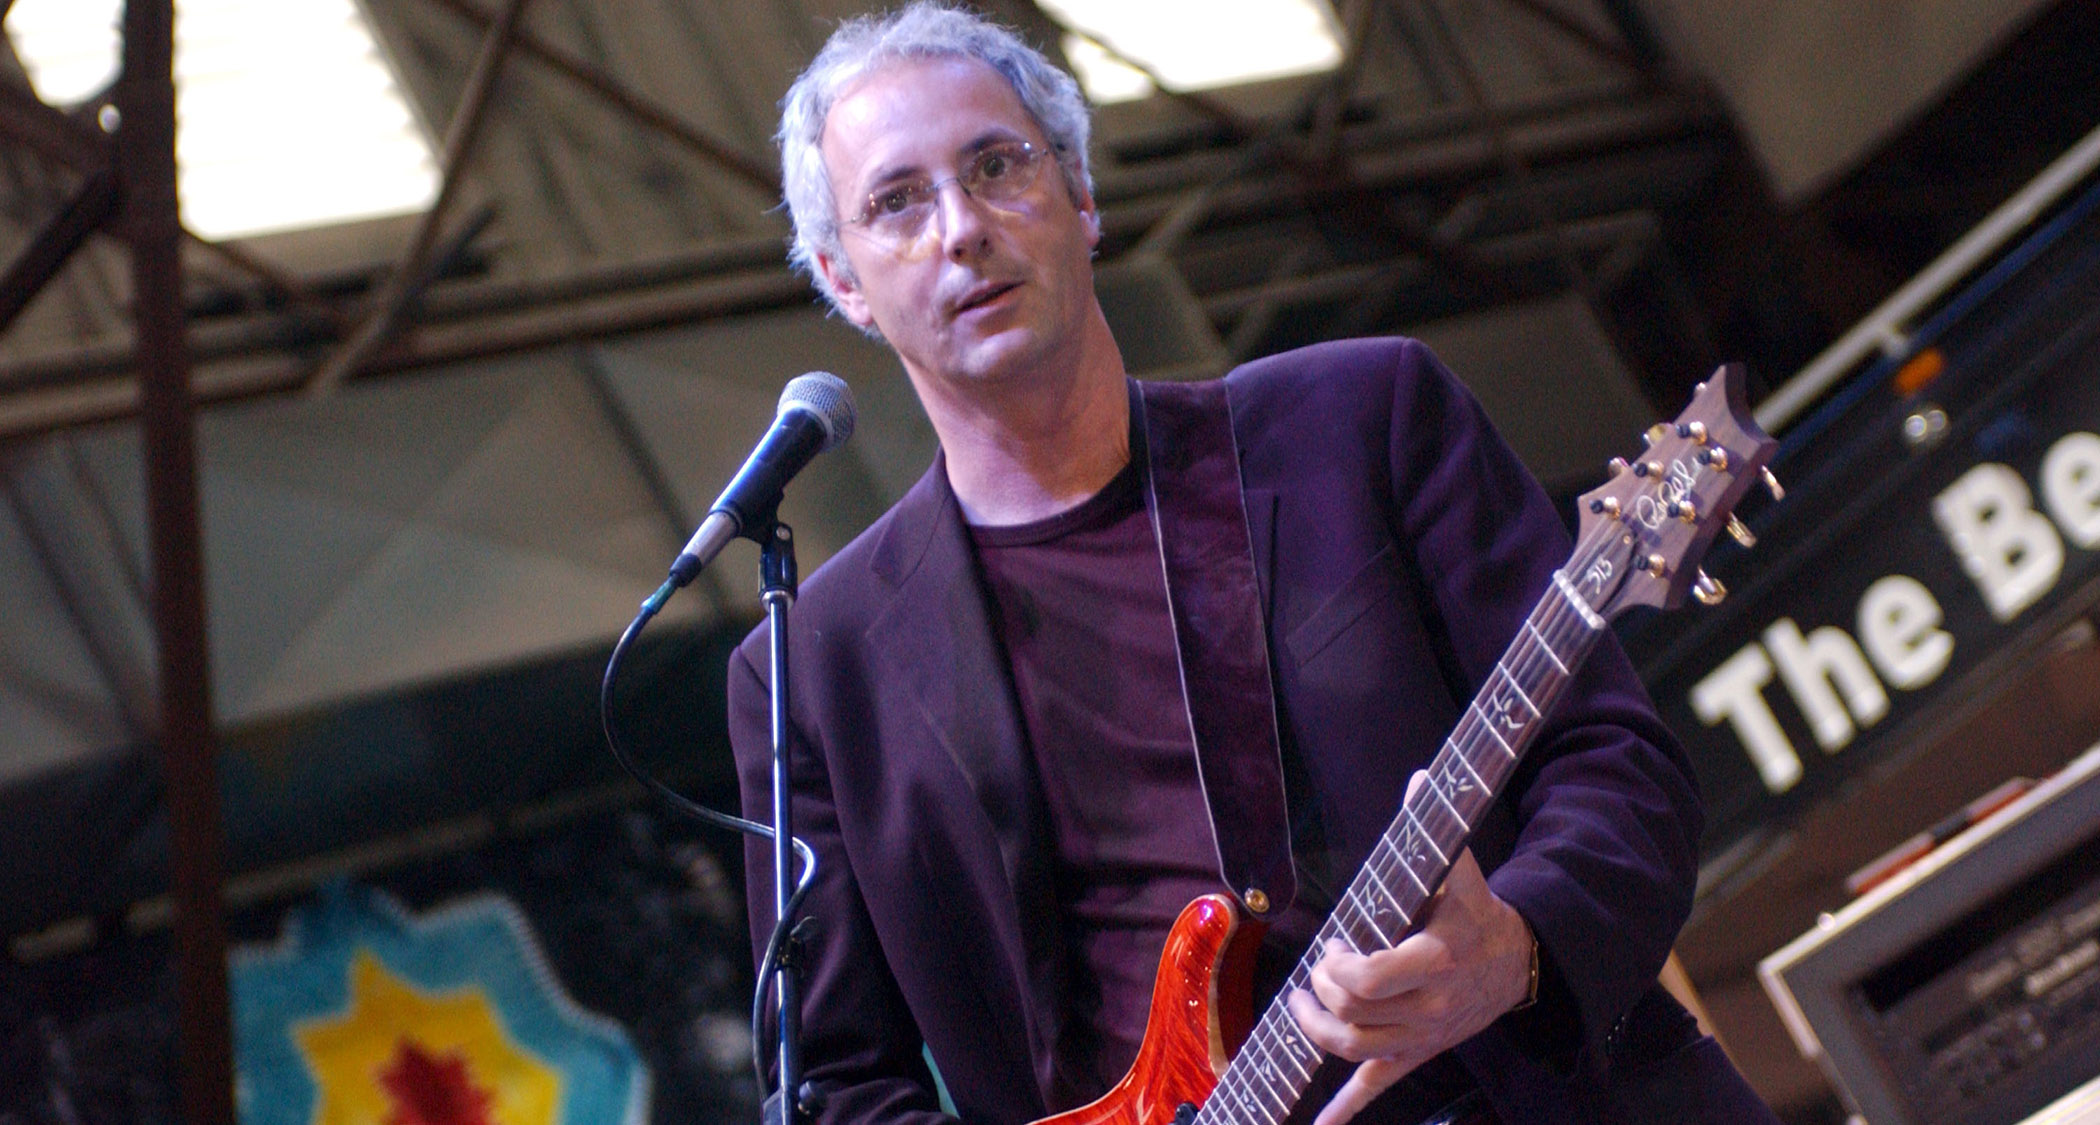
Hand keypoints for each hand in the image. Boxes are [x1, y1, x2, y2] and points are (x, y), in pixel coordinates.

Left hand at [1286, 780, 1535, 1124]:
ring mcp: (1424, 1036)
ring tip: (1300, 1007)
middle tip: (1316, 970)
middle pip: (1353, 1014)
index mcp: (1435, 962)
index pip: (1369, 979)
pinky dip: (1344, 1109)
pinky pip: (1378, 1087)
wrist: (1520, 964)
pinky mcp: (1419, 1053)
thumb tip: (1418, 778)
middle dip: (1321, 990)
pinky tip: (1319, 1123)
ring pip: (1354, 1050)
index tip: (1333, 946)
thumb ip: (1434, 832)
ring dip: (1317, 1032)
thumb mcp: (1462, 873)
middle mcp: (1430, 1008)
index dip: (1337, 967)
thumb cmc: (1477, 914)